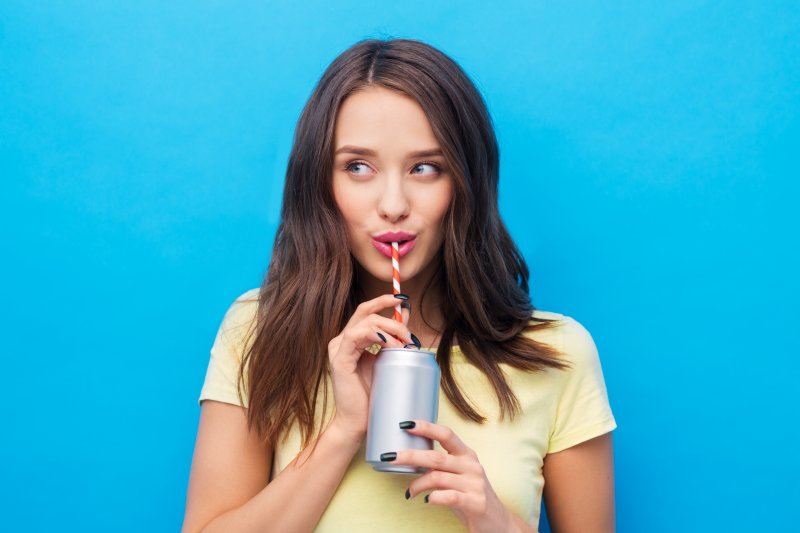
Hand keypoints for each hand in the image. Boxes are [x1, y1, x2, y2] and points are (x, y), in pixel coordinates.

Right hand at [327, 294, 411, 443]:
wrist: (358, 422)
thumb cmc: (371, 395)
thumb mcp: (386, 360)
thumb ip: (393, 338)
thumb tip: (406, 314)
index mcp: (351, 339)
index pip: (366, 311)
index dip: (384, 301)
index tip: (403, 299)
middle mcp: (341, 340)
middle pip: (366, 312)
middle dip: (392, 318)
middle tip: (410, 334)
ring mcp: (338, 349)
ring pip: (365, 321)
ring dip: (389, 328)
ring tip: (404, 343)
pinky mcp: (339, 359)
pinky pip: (355, 335)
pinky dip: (375, 335)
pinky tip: (389, 344)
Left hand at [387, 420, 519, 532]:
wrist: (497, 521)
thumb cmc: (471, 495)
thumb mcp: (458, 475)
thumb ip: (441, 465)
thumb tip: (410, 457)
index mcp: (466, 454)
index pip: (446, 434)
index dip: (426, 427)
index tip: (406, 424)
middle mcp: (471, 466)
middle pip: (436, 456)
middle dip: (410, 455)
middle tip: (390, 457)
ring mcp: (474, 484)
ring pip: (437, 477)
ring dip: (417, 484)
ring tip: (410, 492)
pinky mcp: (475, 503)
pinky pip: (448, 496)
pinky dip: (433, 497)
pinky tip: (427, 500)